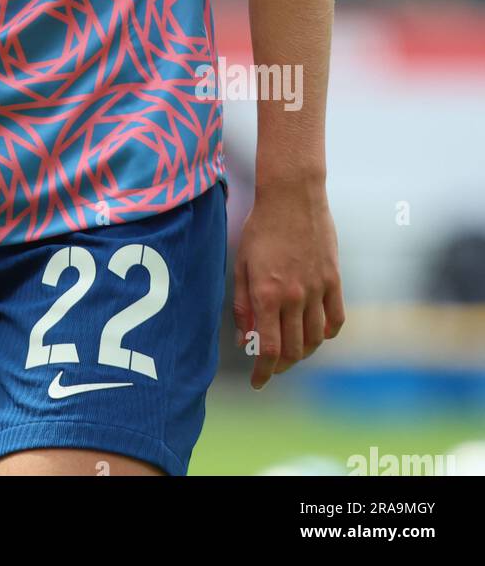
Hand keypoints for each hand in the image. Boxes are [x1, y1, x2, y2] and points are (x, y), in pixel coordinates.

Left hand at [232, 179, 344, 389]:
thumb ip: (243, 305)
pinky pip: (336, 319)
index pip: (270, 349)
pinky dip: (327, 334)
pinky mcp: (334, 280)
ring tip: (291, 352)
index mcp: (267, 293)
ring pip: (316, 339)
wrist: (292, 196)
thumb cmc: (260, 227)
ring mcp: (317, 289)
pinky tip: (316, 334)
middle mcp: (294, 296)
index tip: (257, 382)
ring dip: (303, 353)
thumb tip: (244, 340)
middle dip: (281, 366)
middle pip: (294, 350)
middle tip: (271, 367)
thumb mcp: (242, 264)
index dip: (263, 372)